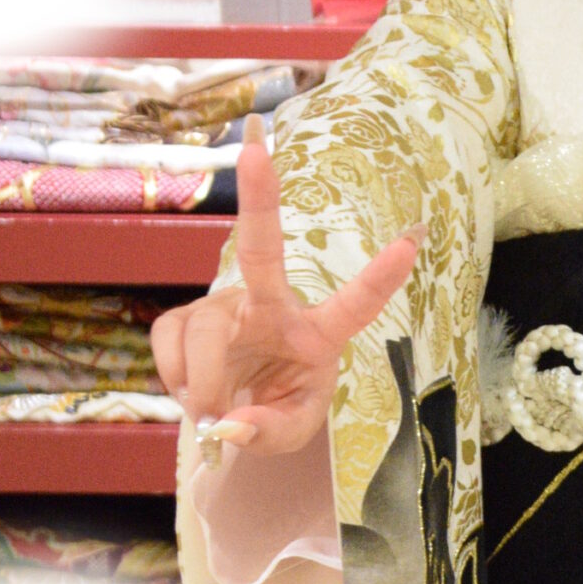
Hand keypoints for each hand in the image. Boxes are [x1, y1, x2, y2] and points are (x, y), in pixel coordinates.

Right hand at [150, 116, 418, 457]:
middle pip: (262, 249)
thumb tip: (231, 425)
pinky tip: (192, 387)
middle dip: (259, 198)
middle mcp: (269, 306)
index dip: (381, 276)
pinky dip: (176, 377)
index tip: (414, 237)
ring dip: (203, 385)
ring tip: (212, 410)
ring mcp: (223, 306)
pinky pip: (168, 342)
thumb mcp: (291, 432)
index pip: (354, 306)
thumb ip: (271, 433)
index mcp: (316, 333)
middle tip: (254, 150)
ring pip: (201, 334)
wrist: (235, 408)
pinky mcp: (183, 316)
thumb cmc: (277, 405)